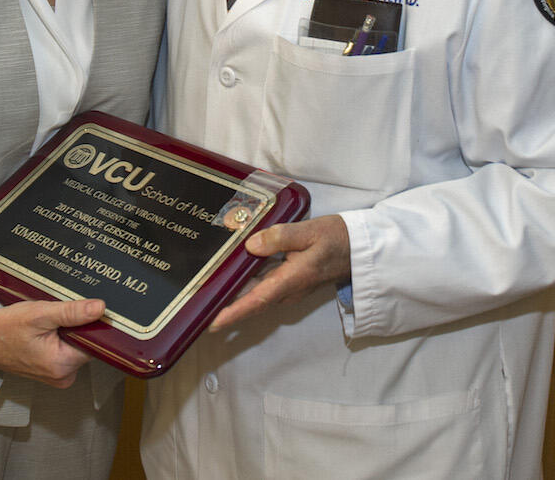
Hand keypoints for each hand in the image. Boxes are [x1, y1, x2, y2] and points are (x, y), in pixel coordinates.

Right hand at [0, 297, 104, 388]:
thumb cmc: (6, 328)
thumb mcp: (40, 314)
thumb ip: (72, 312)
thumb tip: (99, 308)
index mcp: (63, 365)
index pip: (94, 342)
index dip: (88, 324)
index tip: (74, 313)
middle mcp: (63, 377)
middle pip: (86, 346)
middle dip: (74, 328)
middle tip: (53, 318)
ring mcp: (57, 377)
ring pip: (75, 348)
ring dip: (66, 334)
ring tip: (45, 326)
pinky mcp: (51, 373)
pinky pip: (65, 353)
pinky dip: (59, 341)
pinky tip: (43, 334)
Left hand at [210, 215, 350, 331]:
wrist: (357, 248)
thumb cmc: (335, 238)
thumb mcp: (309, 231)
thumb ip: (280, 237)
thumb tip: (251, 245)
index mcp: (291, 280)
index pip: (256, 300)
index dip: (233, 313)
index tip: (212, 322)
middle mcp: (287, 290)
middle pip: (250, 301)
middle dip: (224, 307)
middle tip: (198, 306)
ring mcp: (288, 288)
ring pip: (255, 294)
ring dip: (232, 296)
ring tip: (206, 292)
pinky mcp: (288, 282)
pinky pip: (262, 286)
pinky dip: (244, 284)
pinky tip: (229, 274)